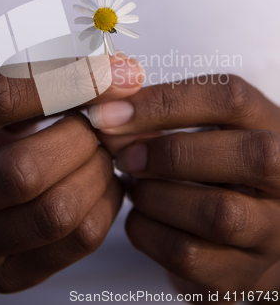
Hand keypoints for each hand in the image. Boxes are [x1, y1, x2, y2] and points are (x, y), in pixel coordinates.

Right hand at [0, 54, 144, 292]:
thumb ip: (39, 88)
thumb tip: (116, 74)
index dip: (62, 80)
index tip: (110, 71)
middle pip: (27, 171)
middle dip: (80, 139)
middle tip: (93, 123)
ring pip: (57, 214)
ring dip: (96, 173)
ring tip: (95, 152)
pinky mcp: (8, 275)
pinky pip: (80, 241)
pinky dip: (106, 202)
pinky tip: (97, 181)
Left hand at [89, 75, 279, 299]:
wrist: (245, 226)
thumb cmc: (217, 164)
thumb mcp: (205, 126)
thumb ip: (164, 115)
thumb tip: (108, 114)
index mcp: (270, 124)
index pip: (229, 98)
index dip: (165, 102)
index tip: (110, 113)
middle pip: (248, 155)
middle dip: (172, 154)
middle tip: (126, 157)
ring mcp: (272, 231)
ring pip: (220, 214)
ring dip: (157, 197)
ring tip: (134, 187)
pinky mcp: (244, 274)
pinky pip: (191, 257)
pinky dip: (148, 233)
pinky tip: (140, 216)